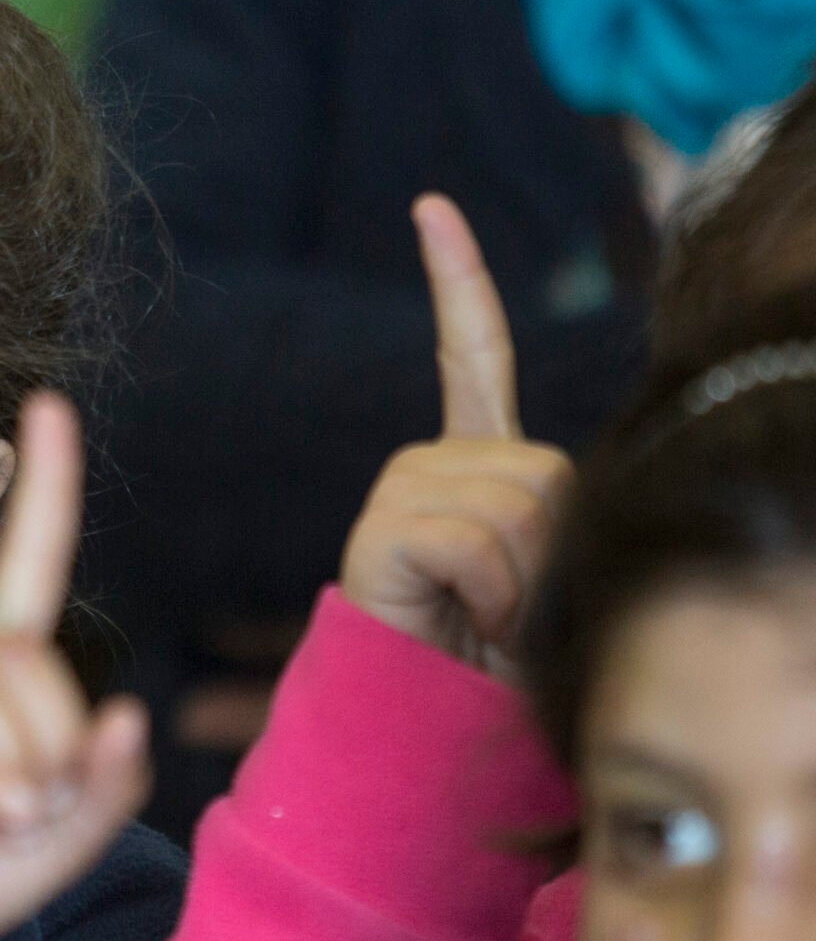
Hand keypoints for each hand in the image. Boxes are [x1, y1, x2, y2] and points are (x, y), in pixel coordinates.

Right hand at [0, 393, 149, 940]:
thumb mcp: (66, 832)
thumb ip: (108, 778)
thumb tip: (125, 715)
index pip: (27, 561)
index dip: (44, 487)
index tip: (49, 409)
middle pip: (26, 649)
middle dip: (53, 735)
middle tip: (34, 805)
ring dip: (19, 764)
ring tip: (8, 817)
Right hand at [339, 195, 573, 676]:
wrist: (427, 732)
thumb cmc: (497, 666)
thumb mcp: (552, 572)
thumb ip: (557, 510)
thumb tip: (555, 493)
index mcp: (470, 465)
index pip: (470, 355)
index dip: (457, 280)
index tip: (430, 208)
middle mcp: (428, 468)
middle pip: (544, 469)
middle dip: (554, 549)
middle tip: (516, 614)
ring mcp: (401, 495)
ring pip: (516, 506)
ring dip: (525, 582)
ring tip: (489, 627)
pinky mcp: (384, 534)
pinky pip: (473, 537)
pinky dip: (492, 590)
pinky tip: (468, 619)